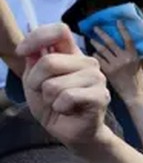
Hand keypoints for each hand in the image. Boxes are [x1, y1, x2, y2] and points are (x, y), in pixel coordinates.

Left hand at [18, 24, 110, 147]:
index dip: (37, 37)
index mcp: (71, 53)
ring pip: (55, 84)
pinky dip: (60, 108)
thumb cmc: (54, 104)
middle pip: (49, 61)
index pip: (59, 30)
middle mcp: (87, 62)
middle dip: (36, 82)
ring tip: (59, 103)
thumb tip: (31, 48)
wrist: (71, 131)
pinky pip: (67, 97)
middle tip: (44, 93)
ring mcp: (96, 78)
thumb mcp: (35, 82)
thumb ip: (34, 63)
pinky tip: (69, 110)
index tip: (22, 52)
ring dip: (49, 98)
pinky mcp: (100, 95)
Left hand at [90, 22, 142, 103]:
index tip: (117, 21)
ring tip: (91, 38)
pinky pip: (99, 60)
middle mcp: (124, 58)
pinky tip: (93, 53)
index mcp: (134, 55)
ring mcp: (115, 65)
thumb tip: (134, 45)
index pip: (128, 39)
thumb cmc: (138, 79)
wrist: (133, 93)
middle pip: (111, 43)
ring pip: (103, 50)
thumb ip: (137, 55)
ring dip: (96, 43)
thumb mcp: (141, 65)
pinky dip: (95, 55)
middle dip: (102, 34)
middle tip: (95, 28)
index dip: (122, 29)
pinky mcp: (108, 71)